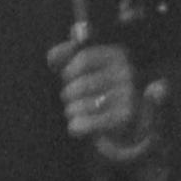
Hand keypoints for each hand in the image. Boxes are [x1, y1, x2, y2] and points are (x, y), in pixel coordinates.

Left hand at [54, 37, 152, 154]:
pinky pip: (87, 123)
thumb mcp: (85, 65)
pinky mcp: (125, 119)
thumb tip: (51, 57)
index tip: (67, 79)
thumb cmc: (99, 86)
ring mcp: (128, 96)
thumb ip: (66, 54)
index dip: (68, 72)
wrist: (128, 118)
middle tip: (69, 98)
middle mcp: (128, 73)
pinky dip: (76, 126)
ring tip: (72, 111)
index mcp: (118, 54)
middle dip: (68, 93)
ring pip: (82, 105)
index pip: (84, 59)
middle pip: (82, 84)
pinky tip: (76, 126)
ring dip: (70, 110)